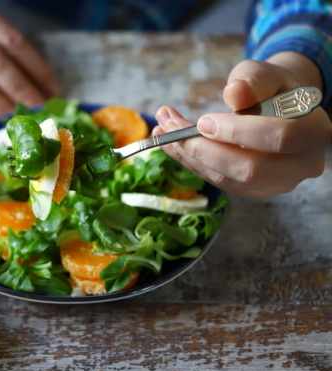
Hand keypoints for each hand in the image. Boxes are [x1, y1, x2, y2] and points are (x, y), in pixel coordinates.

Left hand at [154, 53, 331, 197]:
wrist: (277, 110)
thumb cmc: (272, 89)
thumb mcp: (266, 74)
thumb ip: (253, 81)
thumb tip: (234, 93)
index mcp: (314, 133)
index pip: (278, 138)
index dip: (237, 132)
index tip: (202, 121)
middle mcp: (300, 166)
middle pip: (248, 168)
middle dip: (202, 148)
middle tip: (169, 126)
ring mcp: (276, 184)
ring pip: (227, 179)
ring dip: (188, 156)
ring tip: (161, 131)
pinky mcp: (252, 190)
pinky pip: (217, 181)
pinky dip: (190, 163)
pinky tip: (170, 145)